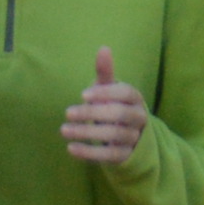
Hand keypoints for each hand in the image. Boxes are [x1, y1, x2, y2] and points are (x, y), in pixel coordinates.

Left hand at [62, 46, 147, 165]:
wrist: (128, 138)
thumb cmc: (114, 107)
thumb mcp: (109, 90)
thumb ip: (105, 72)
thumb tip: (103, 48)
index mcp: (135, 99)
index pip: (127, 93)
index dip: (106, 93)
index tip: (83, 94)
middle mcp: (139, 118)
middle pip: (119, 115)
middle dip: (93, 113)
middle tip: (68, 113)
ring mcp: (134, 138)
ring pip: (114, 136)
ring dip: (87, 133)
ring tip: (64, 130)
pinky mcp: (126, 156)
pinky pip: (110, 156)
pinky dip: (90, 153)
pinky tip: (70, 148)